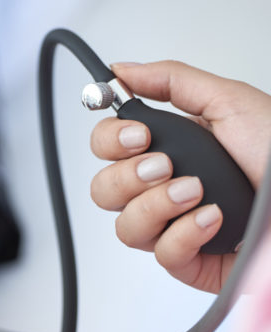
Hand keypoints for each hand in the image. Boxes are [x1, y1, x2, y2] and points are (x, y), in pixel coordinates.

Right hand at [90, 61, 270, 292]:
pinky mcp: (189, 260)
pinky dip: (186, 233)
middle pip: (102, 190)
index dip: (109, 142)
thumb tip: (120, 71)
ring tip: (195, 192)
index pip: (105, 147)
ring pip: (125, 227)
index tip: (139, 135)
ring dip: (156, 205)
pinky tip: (214, 218)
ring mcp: (172, 225)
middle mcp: (160, 188)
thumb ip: (170, 80)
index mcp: (166, 148)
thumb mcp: (229, 102)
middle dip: (128, 177)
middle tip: (165, 165)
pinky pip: (162, 254)